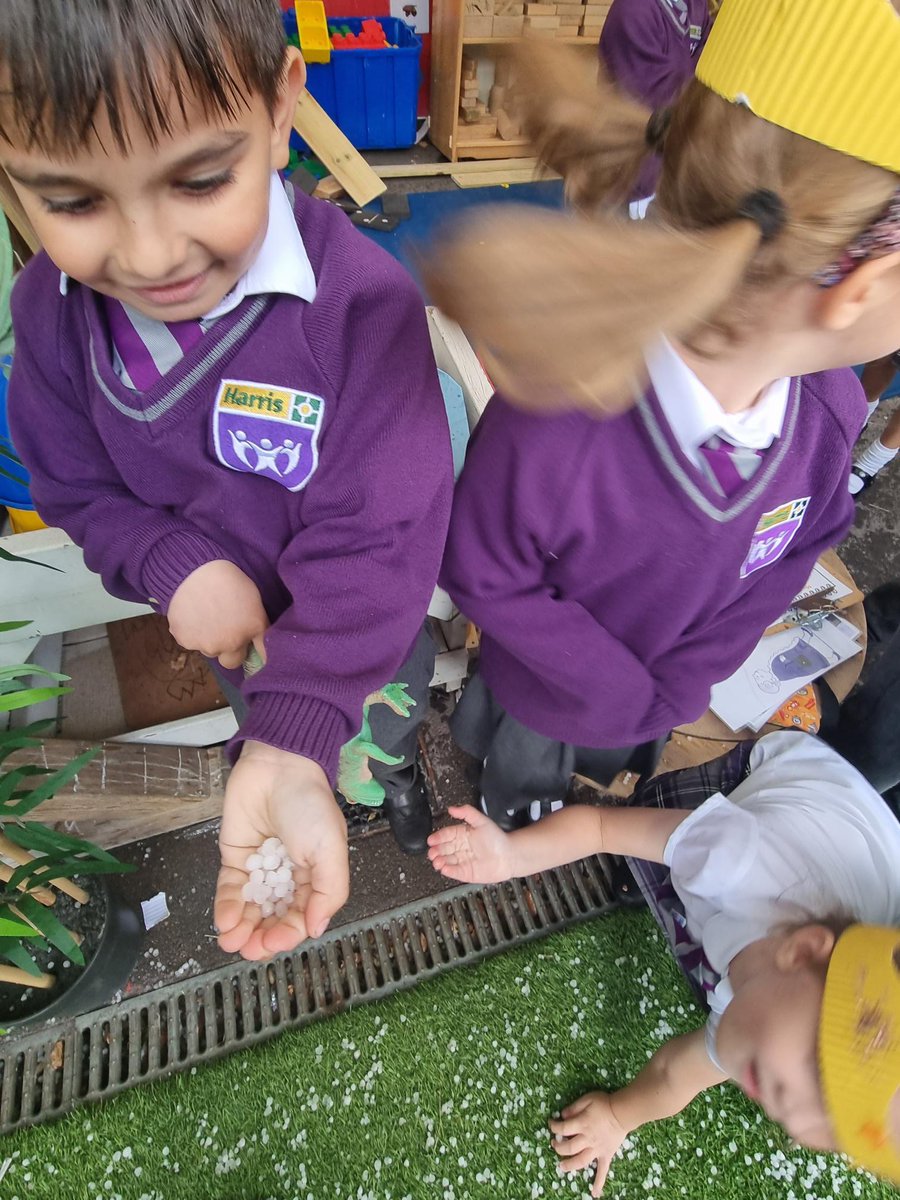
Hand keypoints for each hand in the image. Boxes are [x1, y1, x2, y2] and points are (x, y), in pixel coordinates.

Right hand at [167, 560, 268, 668]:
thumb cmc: (229, 578)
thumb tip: (261, 647)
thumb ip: (259, 627)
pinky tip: (191, 612)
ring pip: (208, 650)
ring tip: (205, 615)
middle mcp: (229, 644)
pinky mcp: (183, 640)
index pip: (261, 656)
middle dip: (229, 650)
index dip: (254, 651)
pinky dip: (190, 631)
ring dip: (209, 640)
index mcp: (251, 631)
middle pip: (230, 661)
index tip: (250, 647)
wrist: (195, 568)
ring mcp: (204, 645)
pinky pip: (189, 641)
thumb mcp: (255, 600)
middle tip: (224, 628)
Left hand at [214, 742, 349, 958]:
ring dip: (241, 929)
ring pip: (250, 910)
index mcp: (315, 878)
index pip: (301, 917)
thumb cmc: (310, 804)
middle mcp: (287, 878)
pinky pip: (230, 889)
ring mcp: (260, 869)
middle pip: (273, 918)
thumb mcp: (331, 850)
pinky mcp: (236, 857)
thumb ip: (329, 892)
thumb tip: (315, 929)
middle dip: (261, 937)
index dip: (288, 933)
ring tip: (232, 942)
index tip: (275, 942)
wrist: (278, 766)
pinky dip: (227, 907)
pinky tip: (225, 921)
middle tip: (250, 950)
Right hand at [426, 804, 513, 882]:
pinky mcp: (466, 872)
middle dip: (436, 850)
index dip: (438, 837)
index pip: (446, 834)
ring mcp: (462, 860)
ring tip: (436, 860)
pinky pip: (454, 872)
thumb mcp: (482, 821)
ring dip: (439, 861)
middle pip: (443, 848)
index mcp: (462, 834)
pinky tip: (443, 868)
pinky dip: (448, 871)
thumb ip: (467, 812)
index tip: (431, 839)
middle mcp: (460, 847)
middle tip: (431, 852)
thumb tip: (452, 808)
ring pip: (446, 860)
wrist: (510, 856)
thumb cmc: (498, 839)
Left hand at [549, 1091, 630, 1196]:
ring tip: (562, 1167)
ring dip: (570, 1165)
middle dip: (558, 1147)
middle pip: (568, 1147)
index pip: (563, 1128)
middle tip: (554, 1145)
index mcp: (581, 1124)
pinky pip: (602, 1171)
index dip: (554, 1127)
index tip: (551, 1124)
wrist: (622, 1112)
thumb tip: (562, 1115)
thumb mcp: (587, 1099)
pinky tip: (594, 1193)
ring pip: (580, 1161)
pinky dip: (599, 1183)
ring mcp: (596, 1149)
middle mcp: (587, 1139)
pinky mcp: (606, 1155)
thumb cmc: (604, 1104)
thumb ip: (574, 1107)